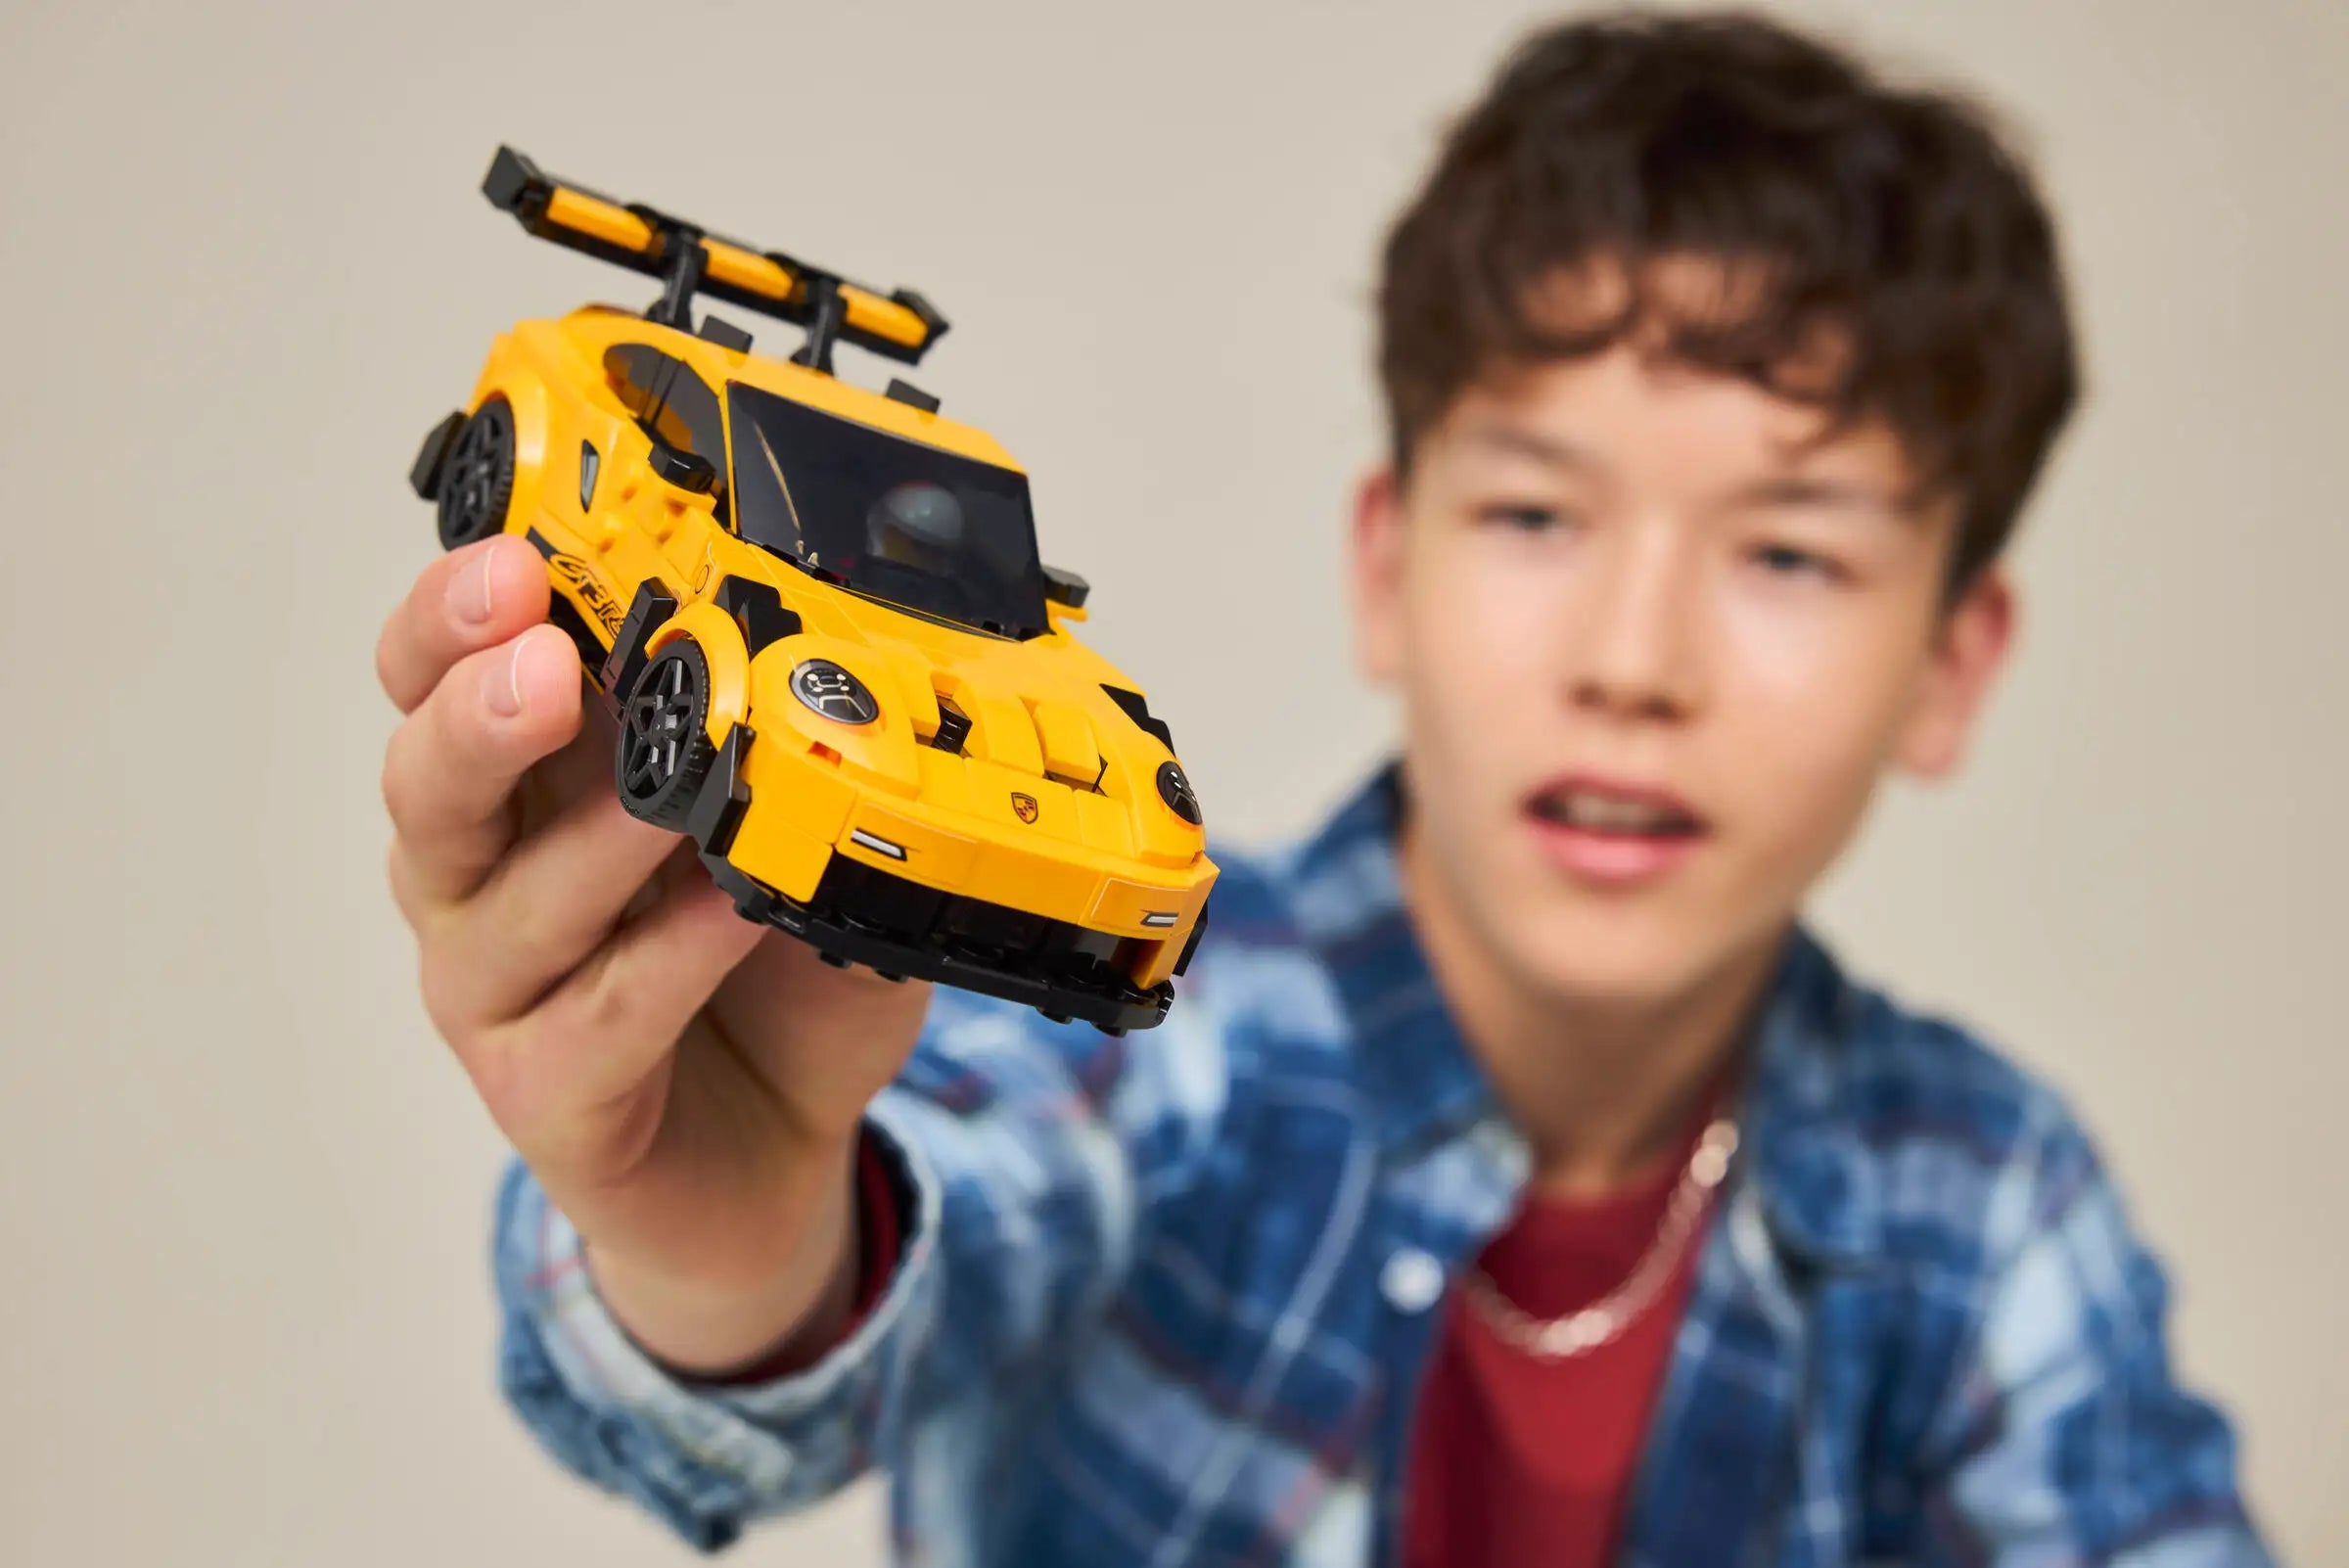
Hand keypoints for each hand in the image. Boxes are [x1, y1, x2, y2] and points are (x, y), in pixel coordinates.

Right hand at [377, 536, 931, 1369]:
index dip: (456, 611)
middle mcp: (484, 874)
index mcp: (527, 780)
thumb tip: (873, 664)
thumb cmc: (765, 975)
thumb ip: (805, 759)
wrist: (774, 1154)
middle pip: (429, 774)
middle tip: (539, 651)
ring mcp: (501, 990)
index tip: (512, 550)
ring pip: (504, 900)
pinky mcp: (548, 1093)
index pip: (446, 673)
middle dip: (476, 702)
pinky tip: (728, 912)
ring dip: (590, 835)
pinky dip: (666, 959)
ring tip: (665, 795)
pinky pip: (600, 1016)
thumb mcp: (804, 837)